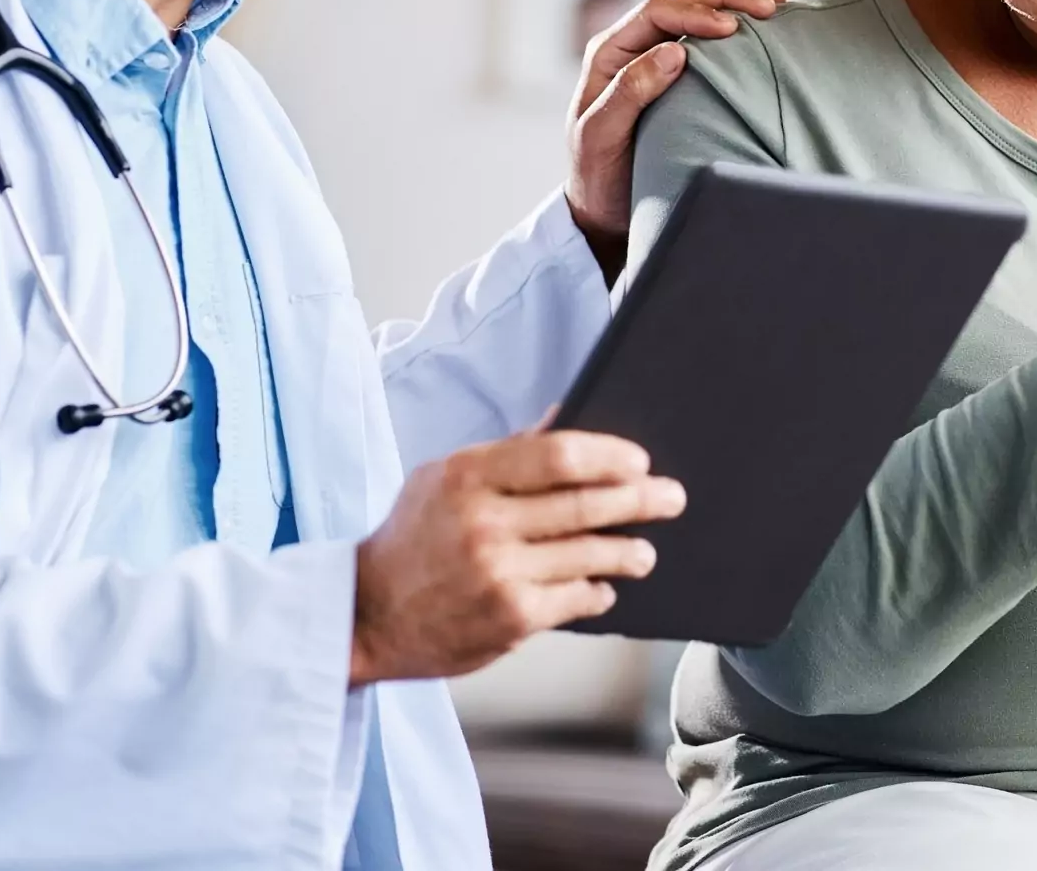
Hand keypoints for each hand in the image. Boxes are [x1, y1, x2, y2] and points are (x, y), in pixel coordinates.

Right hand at [348, 430, 685, 684]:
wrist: (365, 615)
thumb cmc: (411, 539)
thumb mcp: (442, 479)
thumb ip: (507, 453)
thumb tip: (563, 417)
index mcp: (468, 475)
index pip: (559, 455)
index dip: (610, 455)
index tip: (638, 461)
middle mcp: (485, 522)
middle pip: (585, 502)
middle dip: (640, 499)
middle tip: (671, 496)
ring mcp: (500, 573)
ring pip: (590, 554)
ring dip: (628, 550)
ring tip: (644, 551)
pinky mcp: (511, 618)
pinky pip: (575, 599)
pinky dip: (596, 592)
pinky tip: (604, 588)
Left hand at [564, 0, 784, 280]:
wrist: (602, 206)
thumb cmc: (597, 175)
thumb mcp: (602, 135)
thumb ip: (630, 91)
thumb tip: (675, 50)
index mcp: (609, 52)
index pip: (655, 12)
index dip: (694, 14)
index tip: (731, 28)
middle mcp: (632, 45)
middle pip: (682, 1)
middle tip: (768, 6)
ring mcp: (656, 56)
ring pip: (699, 10)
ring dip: (736, 1)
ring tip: (777, 0)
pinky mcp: (679, 72)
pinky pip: (708, 37)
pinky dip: (737, 23)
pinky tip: (768, 22)